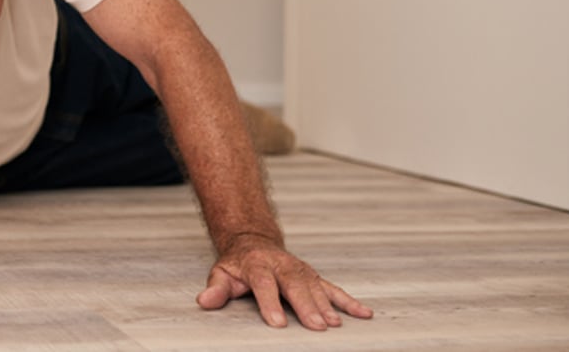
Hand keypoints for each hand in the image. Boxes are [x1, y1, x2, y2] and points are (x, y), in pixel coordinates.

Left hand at [196, 235, 372, 329]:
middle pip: (294, 286)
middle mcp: (282, 266)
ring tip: (335, 324)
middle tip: (316, 326)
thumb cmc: (238, 264)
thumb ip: (216, 289)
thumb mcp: (221, 273)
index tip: (276, 323)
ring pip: (315, 287)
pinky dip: (348, 301)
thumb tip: (204, 302)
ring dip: (327, 306)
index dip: (270, 303)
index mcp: (257, 265)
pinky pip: (333, 288)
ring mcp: (300, 270)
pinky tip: (363, 313)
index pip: (263, 284)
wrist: (254, 241)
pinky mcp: (313, 276)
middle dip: (306, 306)